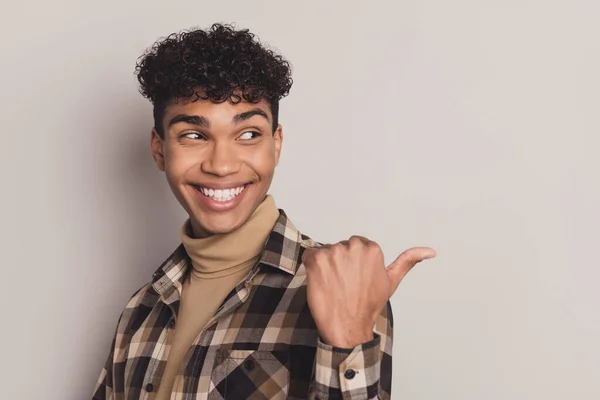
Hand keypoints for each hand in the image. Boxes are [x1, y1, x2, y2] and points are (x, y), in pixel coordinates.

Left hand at [303, 236, 435, 347]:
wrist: (348, 327)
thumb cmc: (368, 305)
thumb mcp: (391, 281)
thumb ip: (408, 261)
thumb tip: (431, 251)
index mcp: (372, 248)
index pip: (354, 246)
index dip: (351, 263)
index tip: (354, 279)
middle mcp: (353, 246)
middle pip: (338, 247)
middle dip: (338, 263)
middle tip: (343, 284)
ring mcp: (334, 252)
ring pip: (324, 252)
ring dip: (324, 266)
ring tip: (333, 285)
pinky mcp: (317, 259)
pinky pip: (308, 255)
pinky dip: (310, 267)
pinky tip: (320, 283)